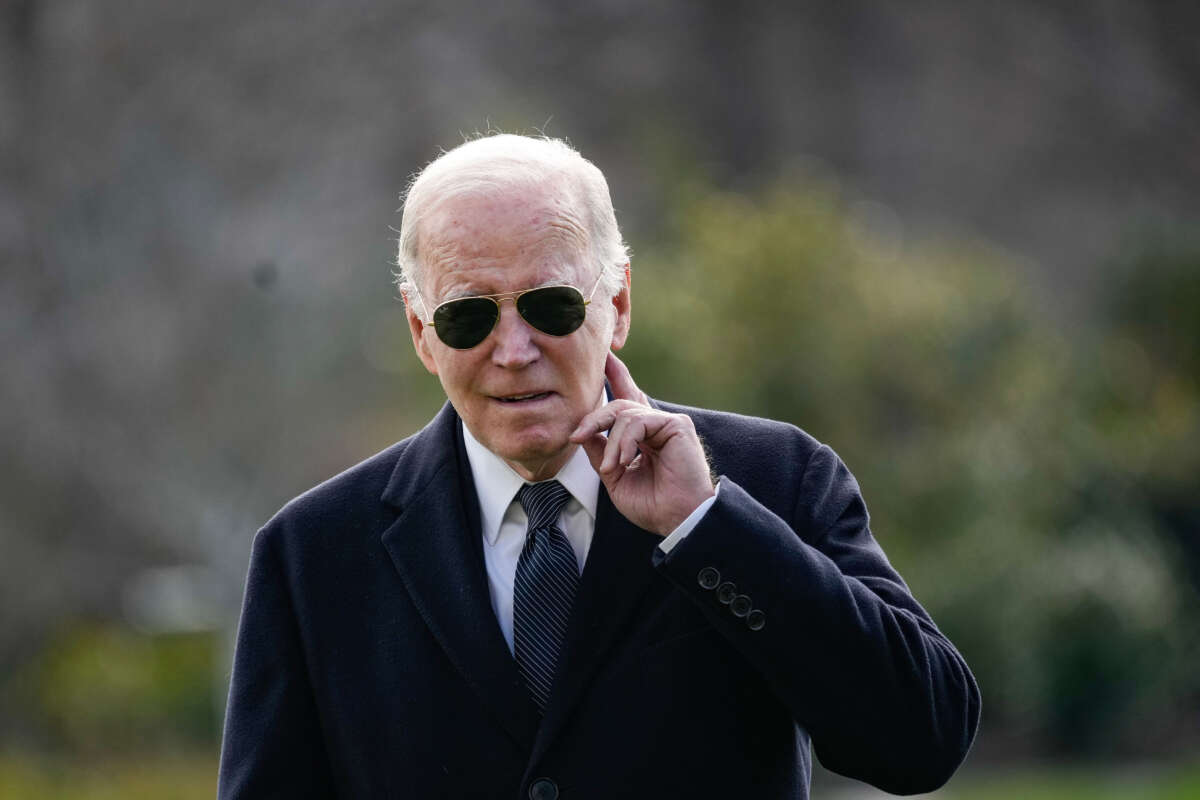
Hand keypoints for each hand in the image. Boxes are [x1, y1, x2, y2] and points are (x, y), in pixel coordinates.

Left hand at [570, 353, 715, 536]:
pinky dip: (626, 441)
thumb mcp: (614, 477)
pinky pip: (639, 421)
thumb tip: (582, 431)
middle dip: (594, 417)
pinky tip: (627, 461)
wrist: (677, 520)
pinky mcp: (677, 425)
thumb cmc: (652, 504)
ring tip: (613, 468)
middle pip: (619, 404)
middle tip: (576, 435)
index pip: (627, 400)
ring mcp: (667, 423)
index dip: (616, 377)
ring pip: (625, 413)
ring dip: (612, 443)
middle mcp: (656, 425)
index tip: (605, 358)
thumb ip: (600, 452)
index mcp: (643, 436)